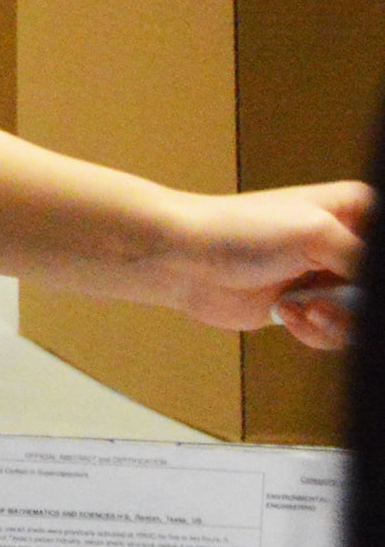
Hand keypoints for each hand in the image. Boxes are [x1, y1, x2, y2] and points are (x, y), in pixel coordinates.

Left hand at [160, 180, 367, 346]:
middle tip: (332, 300)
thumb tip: (372, 288)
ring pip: (363, 318)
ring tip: (307, 307)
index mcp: (357, 211)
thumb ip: (364, 259)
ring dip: (340, 323)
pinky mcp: (308, 309)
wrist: (182, 259)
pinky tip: (287, 313)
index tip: (353, 283)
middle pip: (373, 288)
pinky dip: (318, 332)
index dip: (370, 269)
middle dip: (357, 304)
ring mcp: (328, 278)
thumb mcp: (316, 234)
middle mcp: (347, 244)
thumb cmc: (239, 230)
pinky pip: (338, 335)